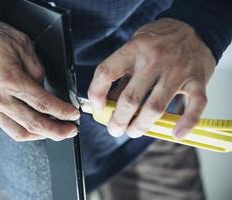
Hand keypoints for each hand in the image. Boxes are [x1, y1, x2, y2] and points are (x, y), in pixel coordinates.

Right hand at [0, 19, 79, 141]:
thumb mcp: (22, 45)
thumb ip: (37, 71)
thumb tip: (45, 90)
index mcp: (10, 80)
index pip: (43, 104)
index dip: (62, 112)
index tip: (73, 115)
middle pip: (34, 124)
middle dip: (57, 131)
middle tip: (70, 131)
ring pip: (20, 132)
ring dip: (41, 135)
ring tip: (55, 131)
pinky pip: (7, 128)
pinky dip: (25, 131)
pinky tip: (35, 127)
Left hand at [88, 18, 214, 138]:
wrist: (194, 26)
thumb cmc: (158, 40)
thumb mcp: (134, 48)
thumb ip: (122, 75)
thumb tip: (107, 103)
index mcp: (134, 49)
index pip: (106, 73)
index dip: (96, 94)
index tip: (98, 109)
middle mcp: (154, 59)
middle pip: (130, 99)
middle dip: (118, 121)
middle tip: (115, 129)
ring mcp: (177, 70)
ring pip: (155, 107)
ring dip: (141, 126)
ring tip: (134, 131)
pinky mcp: (197, 79)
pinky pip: (194, 106)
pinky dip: (186, 123)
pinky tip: (176, 133)